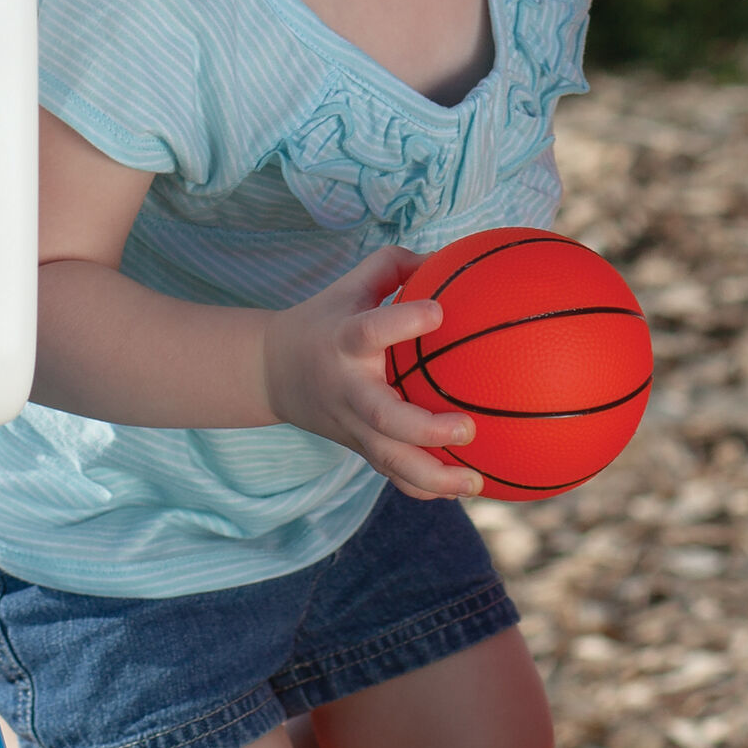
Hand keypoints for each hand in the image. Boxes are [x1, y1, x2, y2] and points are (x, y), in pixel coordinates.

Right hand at [260, 243, 479, 500]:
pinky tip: (465, 488)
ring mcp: (353, 425)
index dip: (403, 321)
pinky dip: (426, 488)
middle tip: (468, 427)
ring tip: (475, 480)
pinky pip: (393, 475)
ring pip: (390, 461)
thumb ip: (393, 266)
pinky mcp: (360, 448)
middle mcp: (349, 389)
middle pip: (382, 418)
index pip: (370, 331)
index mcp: (344, 341)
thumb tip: (448, 259)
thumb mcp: (348, 286)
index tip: (439, 310)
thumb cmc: (325, 320)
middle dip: (425, 428)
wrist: (272, 372)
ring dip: (433, 476)